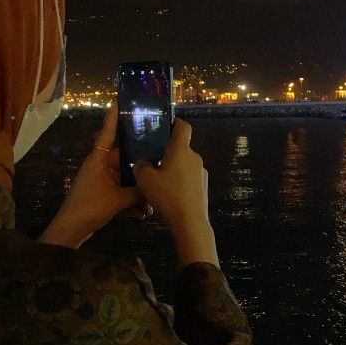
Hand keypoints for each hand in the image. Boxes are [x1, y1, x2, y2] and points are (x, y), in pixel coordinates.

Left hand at [39, 103, 143, 247]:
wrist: (72, 229)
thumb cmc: (91, 206)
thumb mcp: (118, 199)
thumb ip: (138, 192)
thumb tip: (155, 188)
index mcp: (98, 159)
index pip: (106, 132)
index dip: (113, 117)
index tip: (117, 100)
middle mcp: (100, 165)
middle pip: (120, 151)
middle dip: (136, 148)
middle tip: (155, 138)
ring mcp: (101, 178)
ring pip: (123, 171)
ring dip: (136, 177)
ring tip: (155, 173)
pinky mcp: (104, 191)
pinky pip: (122, 185)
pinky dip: (132, 193)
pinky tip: (145, 206)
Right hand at [133, 118, 217, 266]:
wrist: (190, 222)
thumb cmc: (167, 195)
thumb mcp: (145, 180)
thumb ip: (141, 166)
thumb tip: (143, 162)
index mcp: (181, 150)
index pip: (183, 126)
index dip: (175, 122)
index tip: (165, 125)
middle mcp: (194, 157)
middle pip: (181, 148)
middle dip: (168, 152)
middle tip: (153, 161)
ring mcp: (201, 172)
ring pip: (185, 164)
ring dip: (174, 168)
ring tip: (160, 182)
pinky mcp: (204, 186)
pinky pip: (190, 178)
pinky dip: (181, 181)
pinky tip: (171, 194)